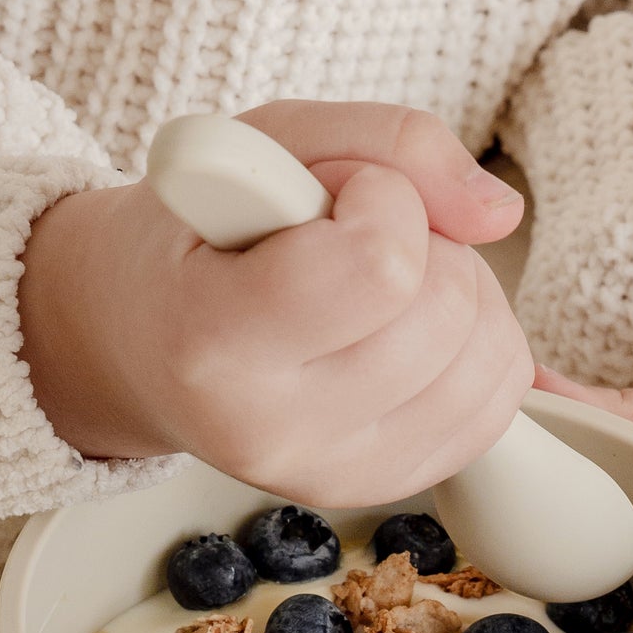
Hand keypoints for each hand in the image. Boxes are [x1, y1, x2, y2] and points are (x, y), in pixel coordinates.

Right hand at [20, 101, 532, 497]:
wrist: (134, 338)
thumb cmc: (199, 230)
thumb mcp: (266, 142)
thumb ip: (390, 142)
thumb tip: (499, 212)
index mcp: (212, 339)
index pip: (380, 265)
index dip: (383, 198)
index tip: (332, 193)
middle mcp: (268, 431)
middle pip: (444, 312)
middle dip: (428, 243)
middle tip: (354, 236)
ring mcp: (328, 474)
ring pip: (487, 362)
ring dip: (462, 293)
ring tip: (379, 282)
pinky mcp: (378, 490)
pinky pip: (496, 408)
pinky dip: (479, 348)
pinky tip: (408, 328)